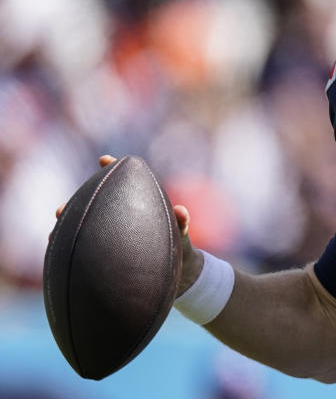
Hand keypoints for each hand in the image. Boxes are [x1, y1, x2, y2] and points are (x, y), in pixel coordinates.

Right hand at [55, 155, 202, 296]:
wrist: (177, 275)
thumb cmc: (178, 249)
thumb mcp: (181, 237)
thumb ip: (181, 223)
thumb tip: (181, 210)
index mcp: (138, 208)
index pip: (124, 183)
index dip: (113, 169)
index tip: (106, 159)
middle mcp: (121, 219)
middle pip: (96, 205)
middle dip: (77, 204)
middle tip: (61, 209)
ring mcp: (112, 236)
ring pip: (86, 227)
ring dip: (69, 228)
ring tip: (53, 233)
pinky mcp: (107, 254)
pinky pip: (89, 249)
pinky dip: (74, 249)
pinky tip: (59, 255)